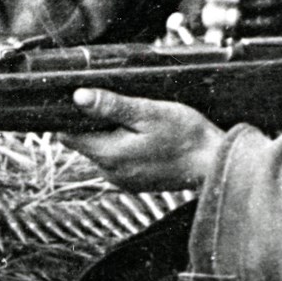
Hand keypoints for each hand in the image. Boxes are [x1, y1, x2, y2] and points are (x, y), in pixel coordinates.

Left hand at [58, 88, 225, 191]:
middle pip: (85, 142)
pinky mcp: (134, 183)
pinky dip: (125, 147)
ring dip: (112, 134)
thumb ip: (111, 106)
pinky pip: (117, 161)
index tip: (87, 100)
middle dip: (96, 123)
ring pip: (102, 150)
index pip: (67, 136)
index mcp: (109, 156)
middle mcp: (110, 173)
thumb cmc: (185, 136)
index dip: (71, 116)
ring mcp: (122, 180)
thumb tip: (78, 97)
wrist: (214, 163)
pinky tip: (146, 137)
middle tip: (124, 107)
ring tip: (139, 121)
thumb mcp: (148, 113)